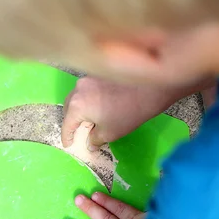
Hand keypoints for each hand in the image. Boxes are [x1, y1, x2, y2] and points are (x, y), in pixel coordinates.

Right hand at [61, 76, 217, 150]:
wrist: (151, 87)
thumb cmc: (128, 113)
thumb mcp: (110, 133)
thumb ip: (94, 139)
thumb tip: (89, 141)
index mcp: (76, 104)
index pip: (67, 124)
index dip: (68, 137)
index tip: (69, 145)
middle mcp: (78, 88)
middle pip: (69, 108)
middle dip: (72, 121)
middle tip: (79, 133)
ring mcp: (89, 78)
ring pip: (78, 97)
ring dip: (81, 109)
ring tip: (90, 120)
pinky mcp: (100, 73)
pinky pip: (88, 89)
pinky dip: (89, 99)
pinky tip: (99, 106)